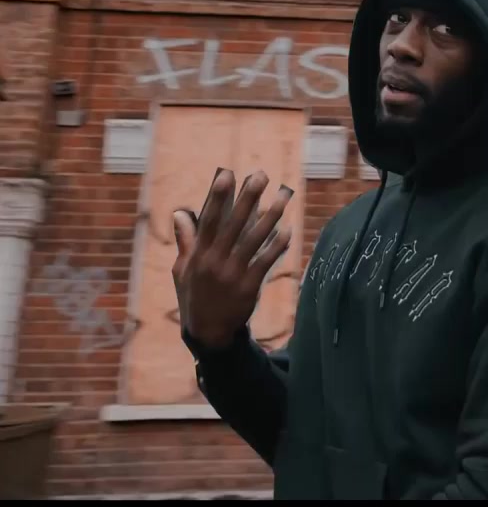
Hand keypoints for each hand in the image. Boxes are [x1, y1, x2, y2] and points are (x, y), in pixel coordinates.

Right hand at [171, 168, 293, 349]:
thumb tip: (179, 213)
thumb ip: (185, 241)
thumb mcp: (182, 270)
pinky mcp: (249, 287)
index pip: (208, 219)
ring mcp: (232, 274)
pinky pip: (266, 261)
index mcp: (198, 255)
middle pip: (234, 223)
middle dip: (248, 198)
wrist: (208, 332)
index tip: (227, 174)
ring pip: (254, 239)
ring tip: (284, 196)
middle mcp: (214, 261)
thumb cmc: (194, 296)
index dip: (217, 196)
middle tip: (261, 176)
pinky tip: (288, 229)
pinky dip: (277, 245)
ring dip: (271, 215)